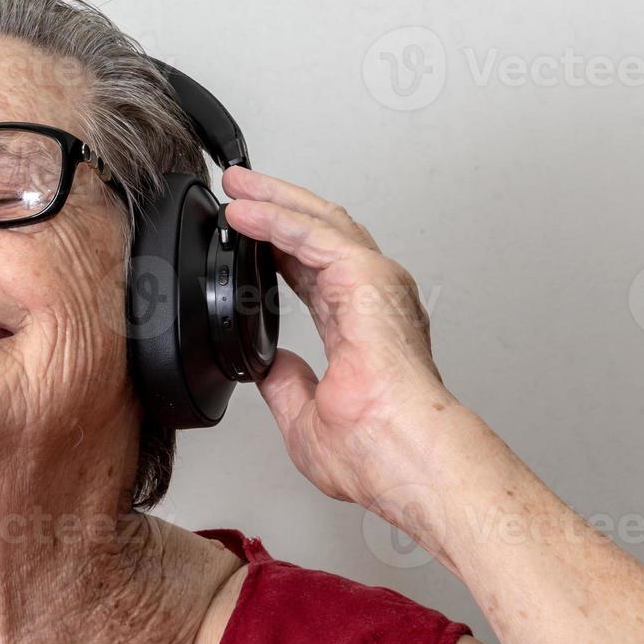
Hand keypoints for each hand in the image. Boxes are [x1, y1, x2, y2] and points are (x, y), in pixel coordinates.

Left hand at [221, 165, 454, 512]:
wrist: (408, 456)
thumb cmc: (381, 453)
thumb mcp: (307, 419)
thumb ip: (288, 386)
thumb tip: (272, 367)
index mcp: (361, 328)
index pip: (313, 271)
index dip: (279, 247)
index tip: (246, 235)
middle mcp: (373, 300)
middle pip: (318, 233)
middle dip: (276, 207)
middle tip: (237, 192)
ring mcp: (375, 286)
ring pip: (318, 222)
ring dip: (273, 200)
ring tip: (236, 186)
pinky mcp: (367, 280)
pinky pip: (313, 235)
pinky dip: (276, 218)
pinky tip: (245, 211)